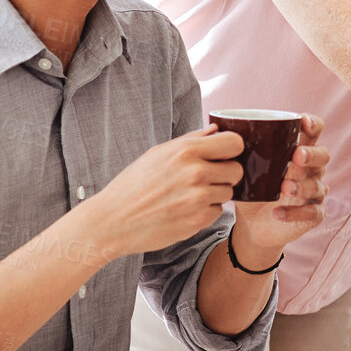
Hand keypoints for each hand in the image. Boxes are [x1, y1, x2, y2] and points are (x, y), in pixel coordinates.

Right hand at [84, 126, 241, 257]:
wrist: (113, 220)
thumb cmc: (133, 185)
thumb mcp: (158, 153)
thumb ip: (191, 140)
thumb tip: (216, 129)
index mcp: (186, 151)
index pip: (235, 143)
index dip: (231, 150)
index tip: (223, 155)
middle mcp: (196, 173)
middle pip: (236, 170)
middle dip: (225, 174)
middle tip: (205, 178)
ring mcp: (198, 199)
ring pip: (228, 193)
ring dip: (214, 194)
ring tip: (189, 195)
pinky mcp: (198, 221)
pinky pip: (217, 212)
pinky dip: (205, 211)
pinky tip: (184, 209)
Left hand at [230, 114, 329, 262]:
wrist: (251, 225)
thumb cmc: (253, 190)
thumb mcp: (246, 170)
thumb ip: (243, 152)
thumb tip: (218, 130)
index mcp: (298, 151)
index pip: (314, 132)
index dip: (313, 124)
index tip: (303, 121)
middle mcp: (311, 170)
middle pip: (323, 156)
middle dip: (312, 154)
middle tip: (296, 156)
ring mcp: (314, 193)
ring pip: (317, 186)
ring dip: (301, 185)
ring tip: (283, 188)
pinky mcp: (313, 215)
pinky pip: (313, 212)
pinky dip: (296, 213)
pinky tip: (278, 213)